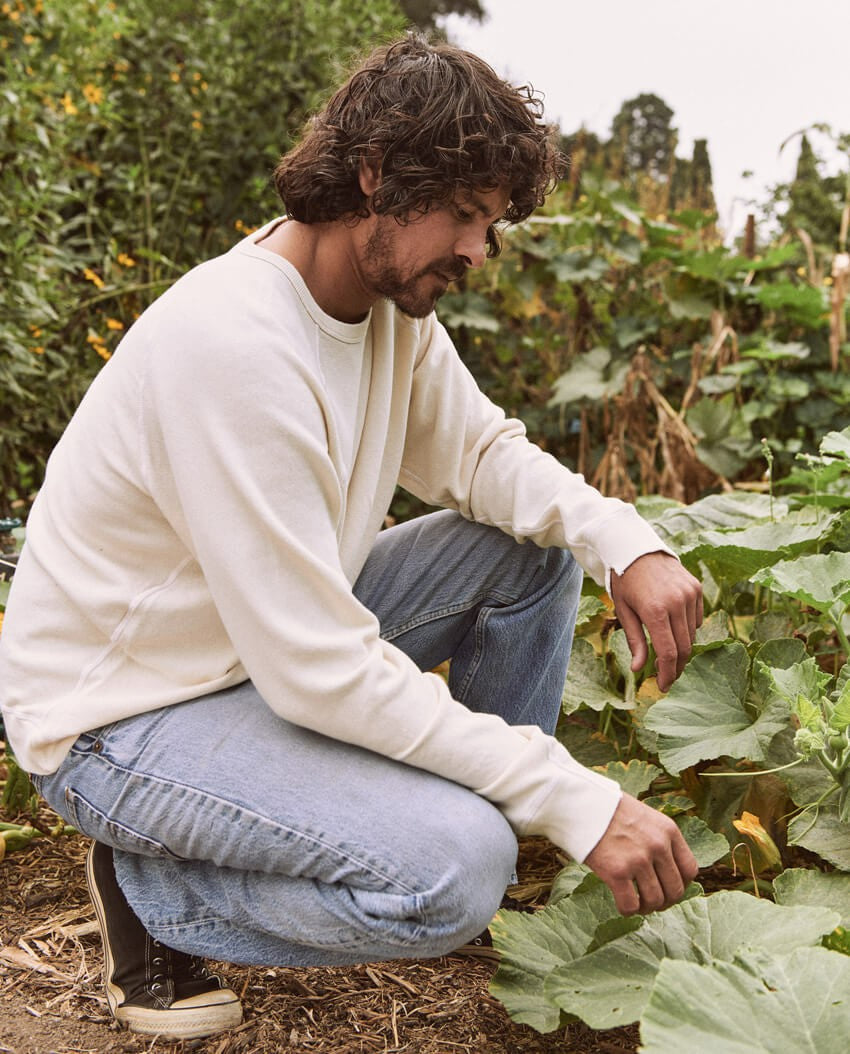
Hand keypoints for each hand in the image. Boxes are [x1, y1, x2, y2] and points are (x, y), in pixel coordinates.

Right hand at [585, 793, 698, 915]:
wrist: (582, 803)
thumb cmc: (610, 811)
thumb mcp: (645, 817)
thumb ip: (659, 840)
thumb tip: (667, 871)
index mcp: (668, 830)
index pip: (690, 870)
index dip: (680, 884)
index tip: (668, 888)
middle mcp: (658, 845)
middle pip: (675, 890)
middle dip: (664, 901)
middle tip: (651, 901)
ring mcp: (638, 859)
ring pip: (655, 901)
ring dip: (646, 908)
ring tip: (636, 903)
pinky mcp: (617, 872)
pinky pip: (631, 905)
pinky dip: (627, 910)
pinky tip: (621, 904)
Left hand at [610, 552, 701, 691]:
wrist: (638, 549)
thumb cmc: (626, 582)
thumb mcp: (624, 611)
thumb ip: (635, 641)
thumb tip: (639, 669)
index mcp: (654, 610)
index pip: (669, 652)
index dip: (668, 674)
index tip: (664, 686)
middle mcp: (676, 602)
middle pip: (684, 647)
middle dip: (677, 667)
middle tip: (667, 677)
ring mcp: (689, 594)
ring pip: (692, 635)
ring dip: (682, 648)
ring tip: (667, 653)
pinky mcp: (696, 588)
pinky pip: (697, 619)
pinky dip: (687, 629)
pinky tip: (674, 628)